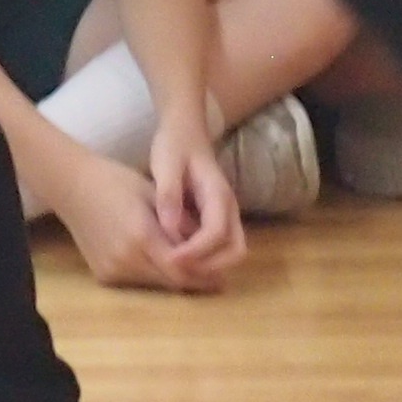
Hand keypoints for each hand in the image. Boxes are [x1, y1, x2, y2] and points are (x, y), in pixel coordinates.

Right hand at [52, 154, 217, 293]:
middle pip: (170, 281)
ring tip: (195, 272)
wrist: (73, 186)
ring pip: (155, 284)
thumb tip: (206, 246)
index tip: (223, 274)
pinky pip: (137, 281)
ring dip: (174, 278)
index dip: (204, 274)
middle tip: (217, 280)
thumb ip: (179, 223)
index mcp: (142, 235)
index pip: (182, 267)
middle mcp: (126, 259)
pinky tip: (163, 264)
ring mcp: (113, 270)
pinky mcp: (103, 275)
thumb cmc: (116, 181)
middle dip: (195, 281)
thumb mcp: (154, 196)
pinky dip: (153, 274)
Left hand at [149, 112, 247, 286]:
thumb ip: (168, 195)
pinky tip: (179, 260)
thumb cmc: (175, 145)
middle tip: (179, 272)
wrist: (185, 130)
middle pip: (235, 250)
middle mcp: (229, 208)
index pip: (216, 232)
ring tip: (178, 270)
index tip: (172, 259)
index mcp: (218, 194)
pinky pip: (220, 248)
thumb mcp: (166, 164)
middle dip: (210, 267)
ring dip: (209, 267)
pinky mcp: (217, 220)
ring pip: (231, 252)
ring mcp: (226, 215)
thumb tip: (169, 229)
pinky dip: (205, 260)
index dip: (196, 252)